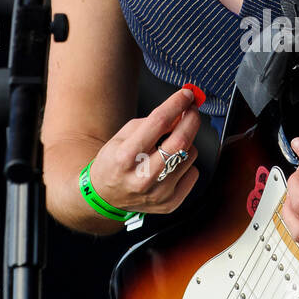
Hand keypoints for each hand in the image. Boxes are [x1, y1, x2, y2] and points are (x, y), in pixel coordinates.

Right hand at [88, 87, 201, 215]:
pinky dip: (185, 163)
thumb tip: (181, 111)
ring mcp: (158, 193)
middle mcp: (142, 177)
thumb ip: (151, 122)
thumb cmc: (115, 161)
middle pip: (180, 141)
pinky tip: (171, 164)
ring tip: (170, 145)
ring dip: (186, 143)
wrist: (105, 196)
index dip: (176, 104)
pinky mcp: (170, 203)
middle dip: (191, 119)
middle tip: (192, 109)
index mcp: (125, 156)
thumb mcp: (122, 136)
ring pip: (190, 155)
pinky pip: (193, 173)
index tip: (186, 94)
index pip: (158, 123)